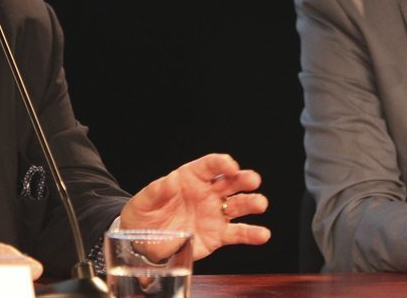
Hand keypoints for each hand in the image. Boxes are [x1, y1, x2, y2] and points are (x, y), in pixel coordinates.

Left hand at [119, 153, 270, 259]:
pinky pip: (237, 233)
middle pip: (231, 181)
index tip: (231, 166)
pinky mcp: (217, 235)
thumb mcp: (144, 201)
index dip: (223, 163)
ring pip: (239, 205)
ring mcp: (215, 214)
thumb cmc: (144, 216)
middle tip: (253, 180)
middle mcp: (208, 193)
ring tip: (260, 204)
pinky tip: (262, 234)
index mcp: (191, 177)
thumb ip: (157, 191)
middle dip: (244, 178)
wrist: (143, 244)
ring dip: (252, 202)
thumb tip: (169, 180)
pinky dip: (251, 234)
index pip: (211, 165)